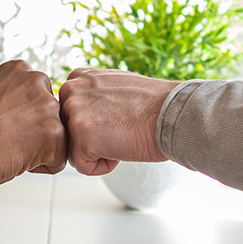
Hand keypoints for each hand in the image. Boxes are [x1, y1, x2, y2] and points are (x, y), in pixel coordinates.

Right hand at [0, 59, 66, 191]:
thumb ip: (12, 97)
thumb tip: (24, 111)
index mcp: (19, 69)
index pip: (37, 95)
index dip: (20, 117)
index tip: (2, 124)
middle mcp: (37, 81)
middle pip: (49, 114)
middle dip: (34, 130)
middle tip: (5, 139)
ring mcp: (48, 107)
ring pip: (57, 136)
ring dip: (38, 148)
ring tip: (9, 150)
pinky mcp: (55, 134)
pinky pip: (59, 160)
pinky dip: (41, 168)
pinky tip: (16, 161)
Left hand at [57, 68, 181, 174]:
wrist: (172, 113)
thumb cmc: (153, 105)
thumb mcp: (116, 86)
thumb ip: (92, 95)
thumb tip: (85, 111)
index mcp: (79, 77)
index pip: (72, 115)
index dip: (96, 125)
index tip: (118, 118)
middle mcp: (71, 89)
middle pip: (70, 133)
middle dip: (94, 139)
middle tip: (122, 127)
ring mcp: (73, 111)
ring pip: (75, 150)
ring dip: (99, 151)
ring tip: (122, 135)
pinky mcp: (79, 135)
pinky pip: (83, 166)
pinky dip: (104, 165)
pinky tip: (122, 147)